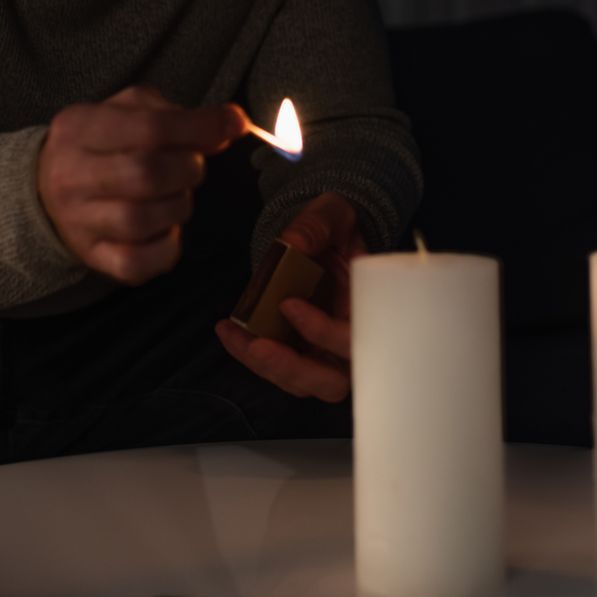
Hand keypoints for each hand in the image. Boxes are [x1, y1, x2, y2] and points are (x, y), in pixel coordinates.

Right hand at [37, 86, 246, 285]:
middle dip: (188, 169)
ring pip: (143, 220)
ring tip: (174, 195)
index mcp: (79, 128)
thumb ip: (179, 116)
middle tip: (191, 167)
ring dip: (178, 206)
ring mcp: (77, 221)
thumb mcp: (129, 112)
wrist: (46, 190)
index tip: (233, 125)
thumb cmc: (101, 145)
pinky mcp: (91, 258)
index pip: (149, 127)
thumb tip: (231, 126)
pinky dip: (167, 246)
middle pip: (147, 174)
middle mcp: (70, 175)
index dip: (200, 127)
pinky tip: (165, 227)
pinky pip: (138, 262)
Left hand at [214, 192, 363, 401]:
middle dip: (292, 368)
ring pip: (301, 383)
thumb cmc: (337, 229)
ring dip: (264, 365)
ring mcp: (325, 353)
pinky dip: (249, 354)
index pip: (356, 340)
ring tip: (232, 335)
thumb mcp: (333, 214)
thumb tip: (292, 243)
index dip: (324, 333)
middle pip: (332, 382)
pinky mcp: (298, 352)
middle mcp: (351, 342)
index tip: (288, 305)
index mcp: (369, 310)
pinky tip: (227, 330)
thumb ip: (317, 225)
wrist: (325, 236)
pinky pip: (276, 367)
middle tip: (258, 346)